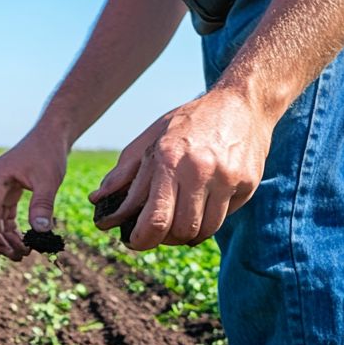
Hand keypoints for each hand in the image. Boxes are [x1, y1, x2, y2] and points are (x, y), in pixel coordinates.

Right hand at [0, 127, 68, 266]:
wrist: (52, 134)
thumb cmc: (49, 153)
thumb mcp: (49, 179)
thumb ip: (42, 205)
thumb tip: (40, 232)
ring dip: (0, 240)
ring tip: (20, 256)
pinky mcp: (5, 192)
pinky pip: (1, 217)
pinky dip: (8, 232)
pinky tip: (22, 244)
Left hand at [89, 87, 271, 249]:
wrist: (242, 103)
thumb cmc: (189, 123)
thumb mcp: (151, 140)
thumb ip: (123, 173)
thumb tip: (96, 200)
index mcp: (169, 160)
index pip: (155, 221)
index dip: (142, 240)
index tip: (135, 241)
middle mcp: (199, 171)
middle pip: (180, 231)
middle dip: (165, 239)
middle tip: (159, 231)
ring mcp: (226, 179)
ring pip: (203, 231)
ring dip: (187, 234)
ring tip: (180, 219)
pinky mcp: (247, 184)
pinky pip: (223, 219)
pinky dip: (209, 221)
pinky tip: (203, 205)